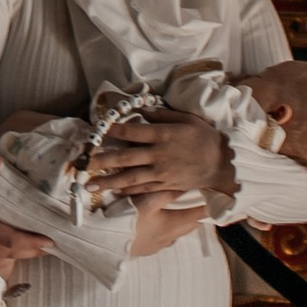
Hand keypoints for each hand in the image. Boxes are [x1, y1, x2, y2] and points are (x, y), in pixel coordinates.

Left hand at [86, 113, 228, 205]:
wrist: (223, 164)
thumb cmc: (205, 138)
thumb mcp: (186, 119)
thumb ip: (163, 116)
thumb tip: (143, 112)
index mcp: (163, 136)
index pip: (132, 132)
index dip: (113, 131)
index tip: (97, 130)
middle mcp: (158, 155)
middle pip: (125, 158)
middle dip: (101, 161)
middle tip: (83, 164)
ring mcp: (161, 173)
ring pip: (129, 178)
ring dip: (108, 182)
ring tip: (89, 185)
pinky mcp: (165, 186)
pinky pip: (142, 189)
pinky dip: (127, 192)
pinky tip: (113, 193)